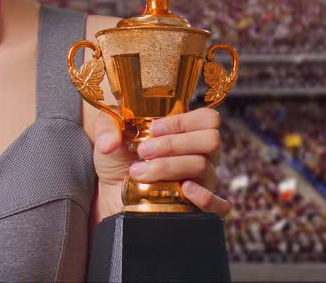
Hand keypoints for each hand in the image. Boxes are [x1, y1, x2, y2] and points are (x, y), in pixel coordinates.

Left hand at [92, 107, 230, 217]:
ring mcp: (203, 181)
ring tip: (139, 171)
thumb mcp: (109, 136)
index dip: (184, 121)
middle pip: (210, 140)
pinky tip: (184, 189)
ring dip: (169, 166)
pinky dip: (204, 196)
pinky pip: (218, 204)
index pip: (208, 119)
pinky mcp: (199, 207)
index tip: (153, 128)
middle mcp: (202, 155)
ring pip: (203, 166)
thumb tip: (110, 142)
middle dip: (173, 143)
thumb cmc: (119, 159)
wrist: (113, 192)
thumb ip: (107, 128)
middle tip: (144, 150)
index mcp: (187, 132)